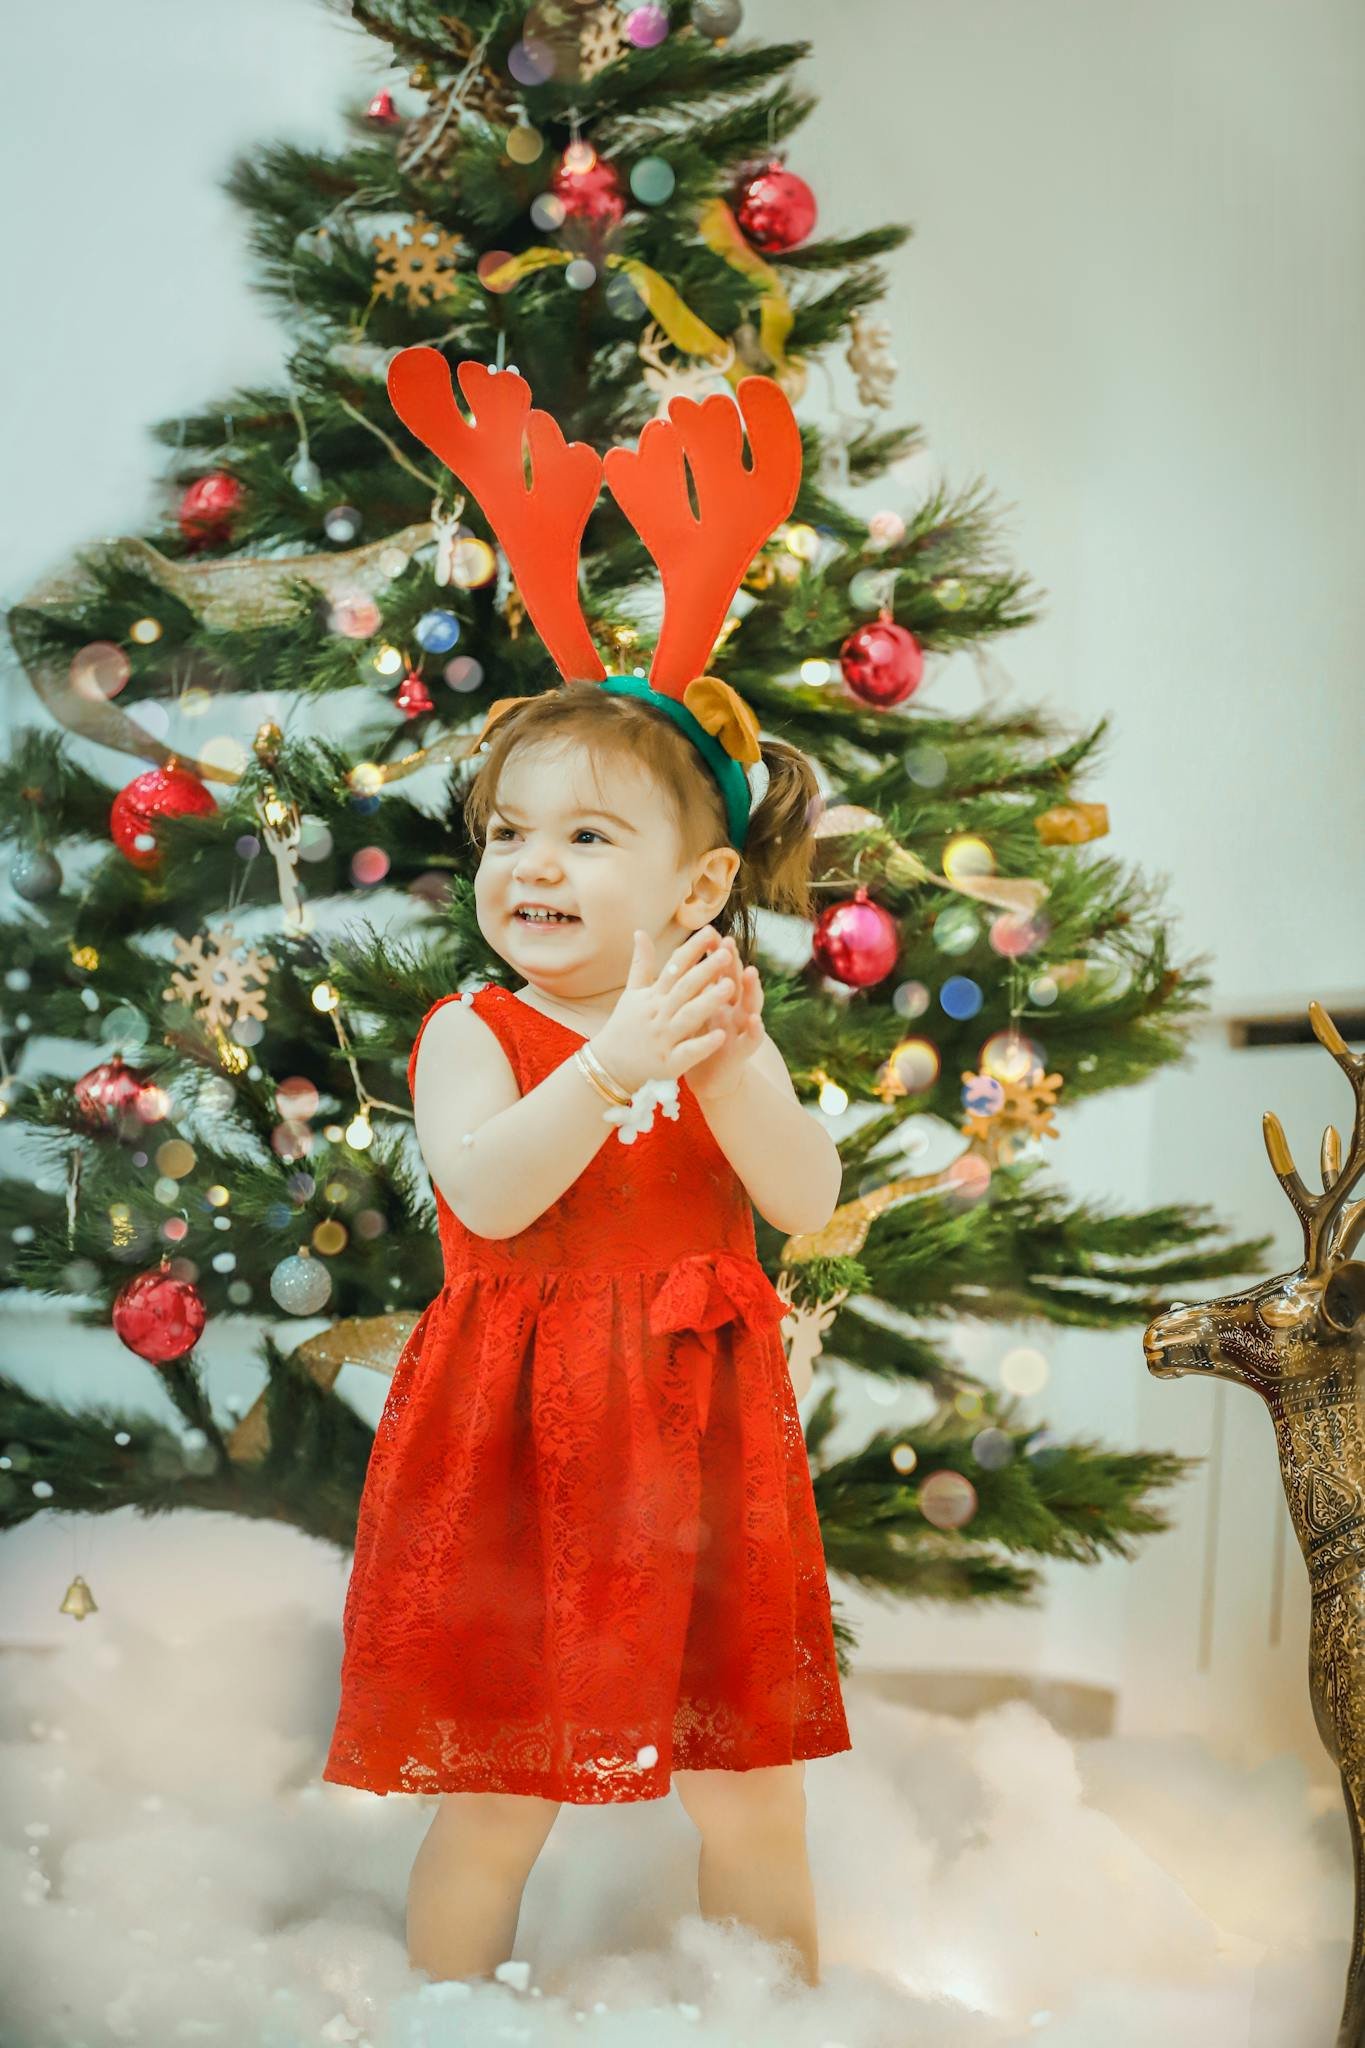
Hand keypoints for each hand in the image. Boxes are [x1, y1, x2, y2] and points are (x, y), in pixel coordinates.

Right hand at [588, 925, 734, 1093]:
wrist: (608, 1067)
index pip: (674, 968)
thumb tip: (640, 931)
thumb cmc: (624, 1027)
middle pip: (684, 989)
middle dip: (706, 970)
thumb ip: (641, 964)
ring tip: (730, 986)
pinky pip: (687, 1052)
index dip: (692, 949)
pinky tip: (721, 1036)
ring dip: (708, 1002)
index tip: (710, 931)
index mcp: (653, 997)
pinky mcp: (668, 1063)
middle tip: (727, 953)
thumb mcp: (631, 994)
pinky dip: (703, 1045)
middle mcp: (658, 1015)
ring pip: (688, 1017)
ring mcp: (663, 1039)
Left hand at [684, 934, 763, 1100]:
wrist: (706, 1077)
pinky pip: (752, 1039)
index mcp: (719, 999)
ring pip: (750, 1005)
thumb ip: (691, 985)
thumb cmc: (698, 1039)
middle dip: (734, 963)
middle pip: (736, 982)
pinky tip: (755, 1020)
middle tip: (729, 943)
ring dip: (752, 989)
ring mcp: (740, 1028)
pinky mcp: (743, 1051)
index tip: (710, 933)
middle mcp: (733, 1009)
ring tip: (751, 971)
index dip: (716, 953)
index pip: (719, 971)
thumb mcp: (692, 1009)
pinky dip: (755, 1029)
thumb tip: (679, 956)